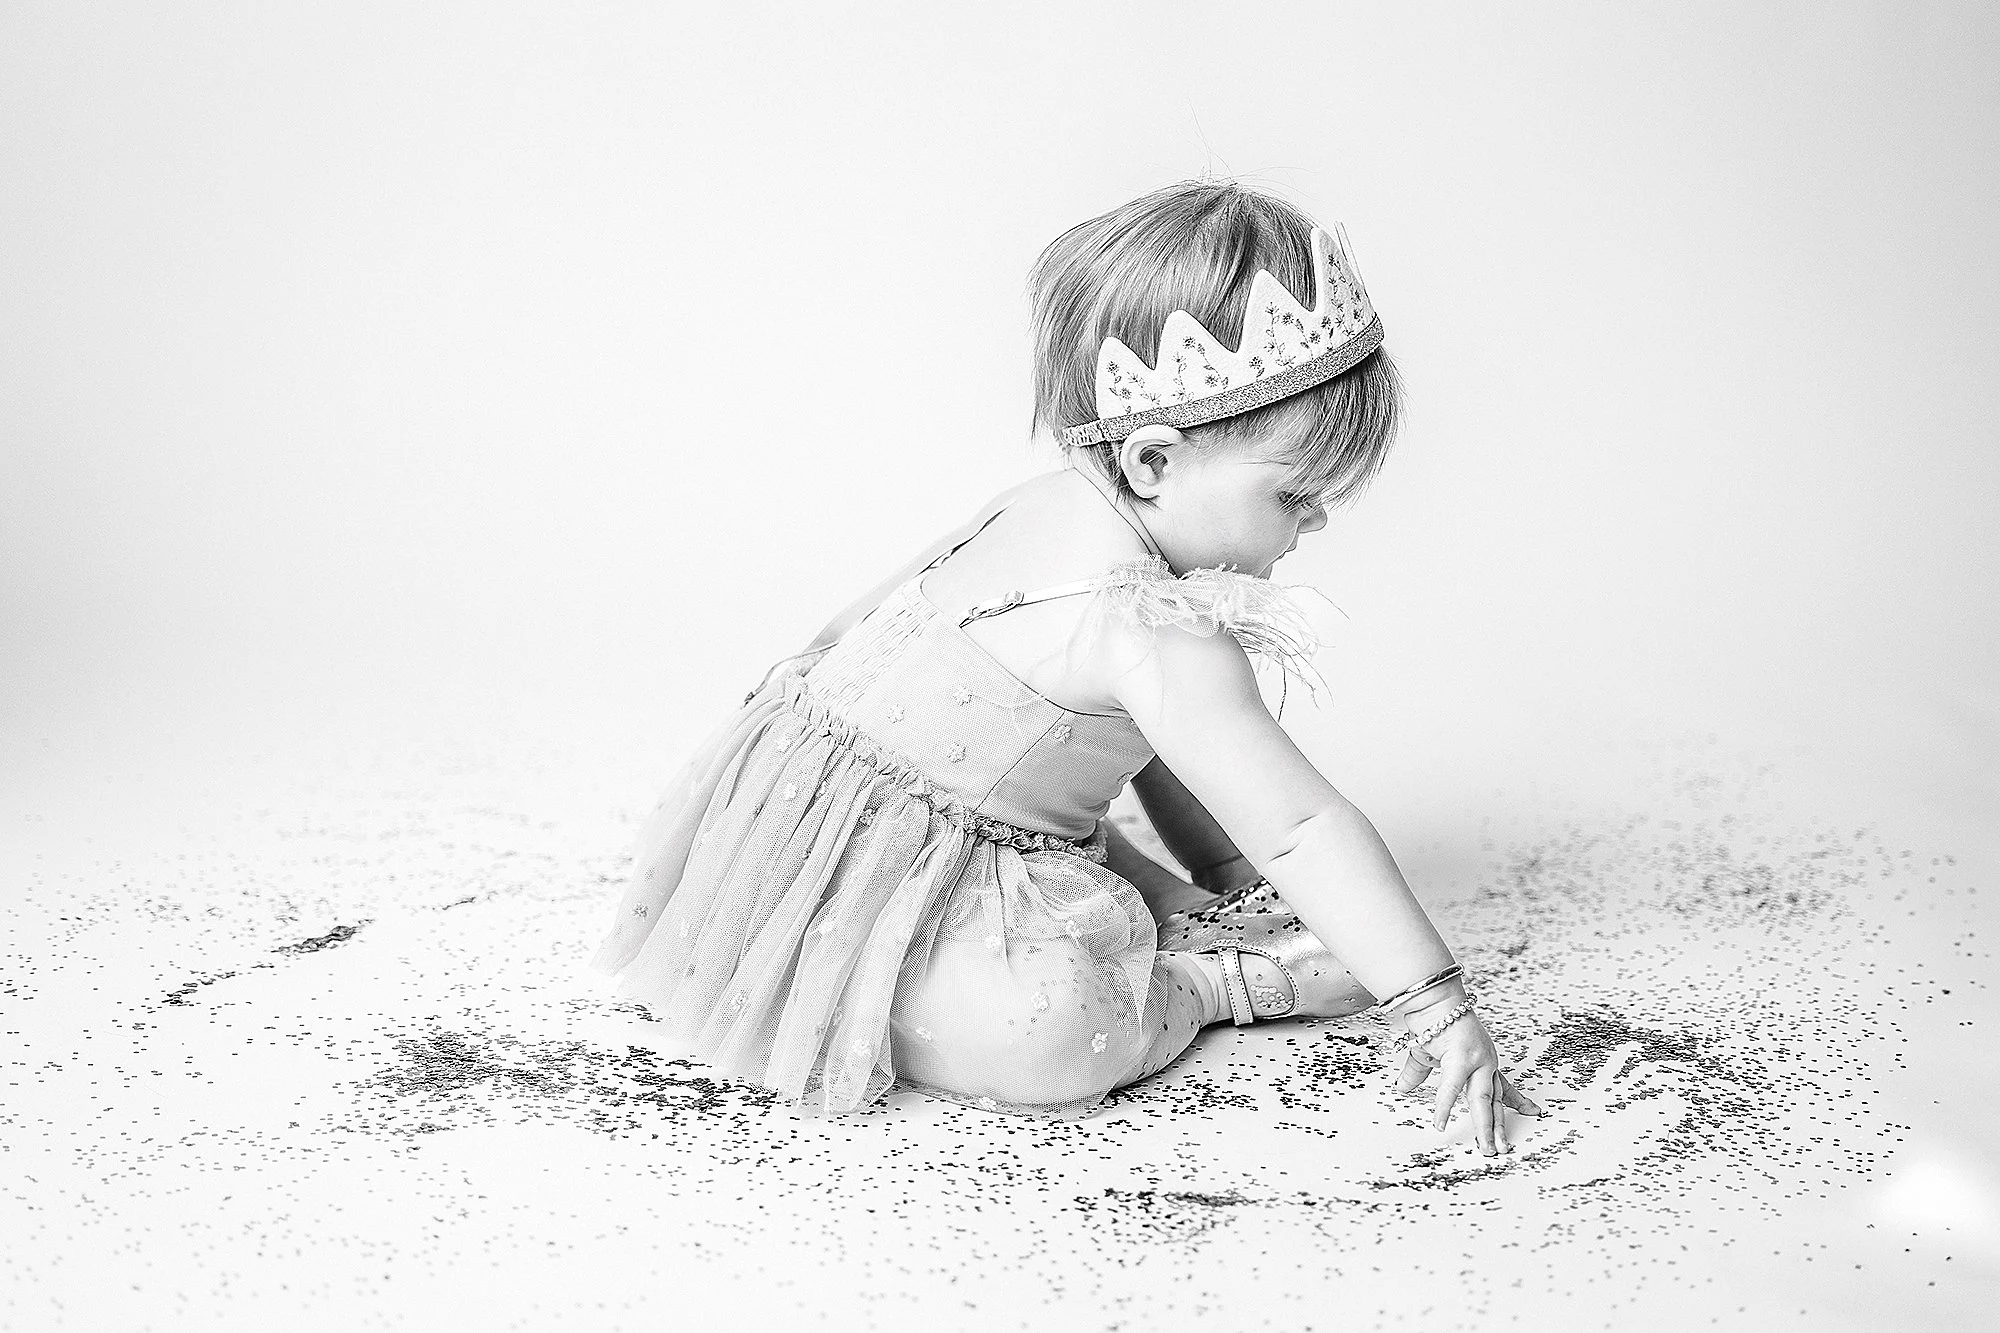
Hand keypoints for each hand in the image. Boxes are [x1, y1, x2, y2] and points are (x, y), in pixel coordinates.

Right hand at [1393, 997, 1543, 1155]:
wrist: (1432, 997)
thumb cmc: (1433, 1019)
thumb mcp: (1427, 1053)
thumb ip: (1418, 1075)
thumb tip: (1403, 1088)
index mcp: (1483, 1061)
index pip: (1503, 1086)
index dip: (1517, 1101)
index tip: (1532, 1112)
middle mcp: (1485, 1062)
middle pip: (1496, 1100)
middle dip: (1500, 1127)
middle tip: (1504, 1148)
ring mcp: (1476, 1061)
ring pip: (1483, 1100)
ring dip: (1485, 1127)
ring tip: (1487, 1148)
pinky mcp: (1460, 1058)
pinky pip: (1452, 1088)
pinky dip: (1444, 1107)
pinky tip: (1439, 1124)